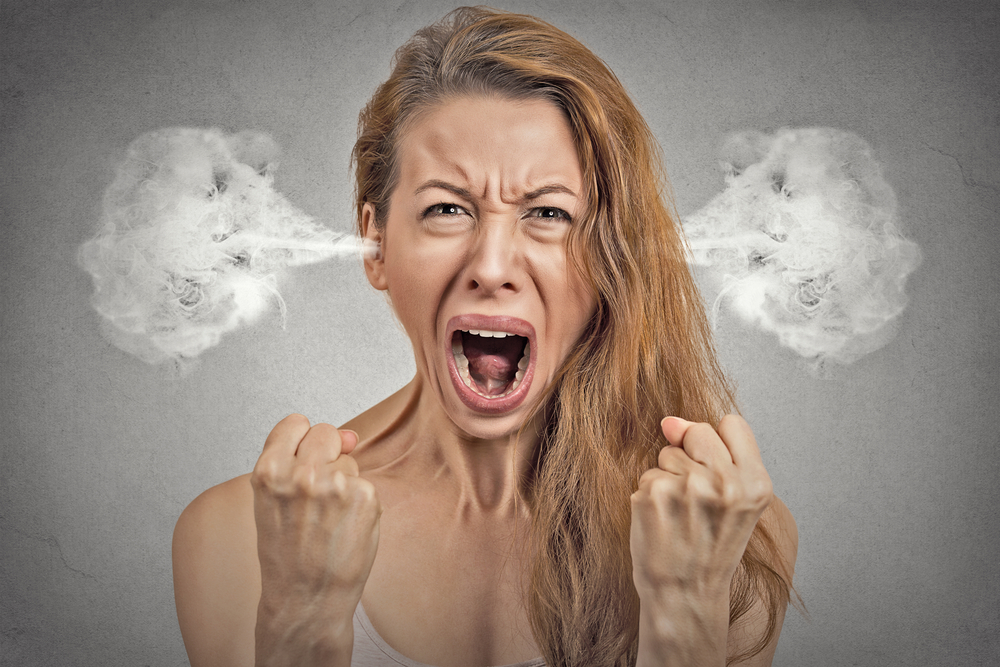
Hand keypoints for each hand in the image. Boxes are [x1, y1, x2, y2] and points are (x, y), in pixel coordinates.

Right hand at [251, 414, 380, 666]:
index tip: (301, 459)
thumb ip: (298, 460)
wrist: (306, 599)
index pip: (294, 424)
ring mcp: (337, 484)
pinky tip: (344, 527)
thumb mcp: (272, 501)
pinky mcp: (365, 496)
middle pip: (326, 433)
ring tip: (327, 519)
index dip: (300, 442)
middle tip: (318, 493)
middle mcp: (303, 473)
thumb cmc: (287, 555)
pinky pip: (365, 484)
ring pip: (348, 460)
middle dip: (326, 454)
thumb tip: (350, 436)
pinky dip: (359, 503)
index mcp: (270, 471)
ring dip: (343, 483)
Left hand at [629, 415, 771, 664]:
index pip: (732, 423)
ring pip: (668, 453)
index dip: (719, 444)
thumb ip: (715, 454)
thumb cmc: (711, 546)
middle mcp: (725, 482)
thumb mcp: (735, 502)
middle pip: (697, 430)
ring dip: (669, 477)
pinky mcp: (654, 493)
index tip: (716, 472)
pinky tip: (662, 521)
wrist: (685, 594)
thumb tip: (670, 421)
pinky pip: (648, 474)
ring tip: (681, 514)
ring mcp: (688, 486)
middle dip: (690, 454)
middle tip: (695, 497)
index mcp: (756, 484)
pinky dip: (650, 494)